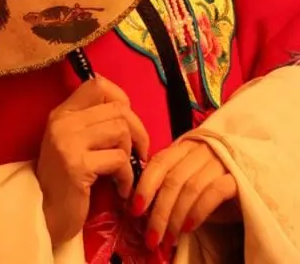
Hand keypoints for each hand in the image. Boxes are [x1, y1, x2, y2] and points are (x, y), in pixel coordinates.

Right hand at [37, 77, 149, 248]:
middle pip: (117, 109)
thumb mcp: (74, 143)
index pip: (97, 84)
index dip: (120, 97)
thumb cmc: (65, 181)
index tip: (128, 122)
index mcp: (62, 112)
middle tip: (138, 154)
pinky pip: (119, 159)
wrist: (44, 216)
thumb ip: (93, 124)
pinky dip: (128, 176)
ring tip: (125, 172)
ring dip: (130, 154)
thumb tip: (128, 112)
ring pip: (120, 130)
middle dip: (137, 131)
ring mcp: (68, 142)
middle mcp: (63, 121)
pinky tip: (121, 189)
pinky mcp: (77, 165)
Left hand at [131, 139, 239, 253]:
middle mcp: (200, 150)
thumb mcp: (188, 175)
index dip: (145, 186)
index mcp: (183, 147)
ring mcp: (219, 161)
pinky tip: (188, 227)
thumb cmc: (213, 179)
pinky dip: (197, 211)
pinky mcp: (237, 177)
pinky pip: (213, 193)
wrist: (253, 174)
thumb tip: (143, 211)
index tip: (134, 210)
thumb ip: (169, 184)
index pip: (159, 163)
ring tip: (168, 239)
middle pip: (172, 180)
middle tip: (150, 237)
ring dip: (175, 218)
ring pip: (190, 188)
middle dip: (158, 212)